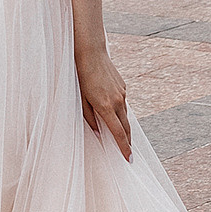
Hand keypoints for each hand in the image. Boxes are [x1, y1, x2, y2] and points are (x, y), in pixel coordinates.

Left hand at [77, 45, 130, 159]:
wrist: (91, 53)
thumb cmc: (82, 77)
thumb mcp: (81, 100)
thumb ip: (90, 118)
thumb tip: (98, 134)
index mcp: (106, 107)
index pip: (119, 133)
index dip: (124, 147)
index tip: (129, 158)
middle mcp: (117, 101)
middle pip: (127, 127)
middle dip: (128, 141)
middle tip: (129, 153)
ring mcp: (122, 93)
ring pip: (125, 115)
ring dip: (124, 125)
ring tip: (122, 136)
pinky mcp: (123, 86)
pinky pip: (122, 103)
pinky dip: (119, 110)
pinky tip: (113, 110)